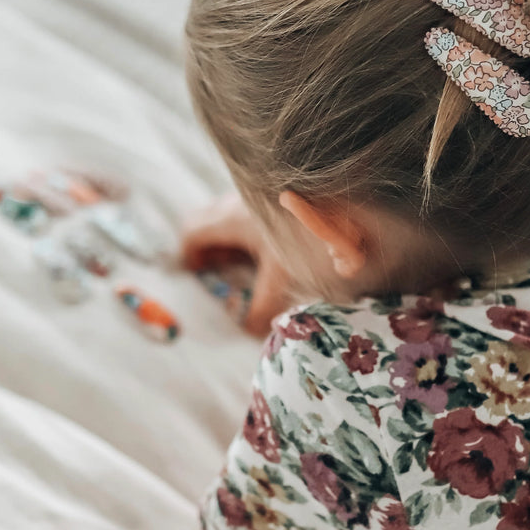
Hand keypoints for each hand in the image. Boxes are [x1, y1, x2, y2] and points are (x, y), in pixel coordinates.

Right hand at [180, 193, 293, 336]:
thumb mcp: (282, 275)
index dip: (189, 255)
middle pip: (206, 223)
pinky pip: (247, 214)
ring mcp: (254, 197)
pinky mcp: (270, 198)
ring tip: (248, 264)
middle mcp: (237, 203)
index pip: (191, 232)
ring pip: (227, 217)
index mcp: (230, 219)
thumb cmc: (304, 232)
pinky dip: (249, 233)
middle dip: (209, 248)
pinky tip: (270, 250)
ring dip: (231, 241)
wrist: (341, 201)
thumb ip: (263, 305)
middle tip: (222, 270)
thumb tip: (249, 331)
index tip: (199, 276)